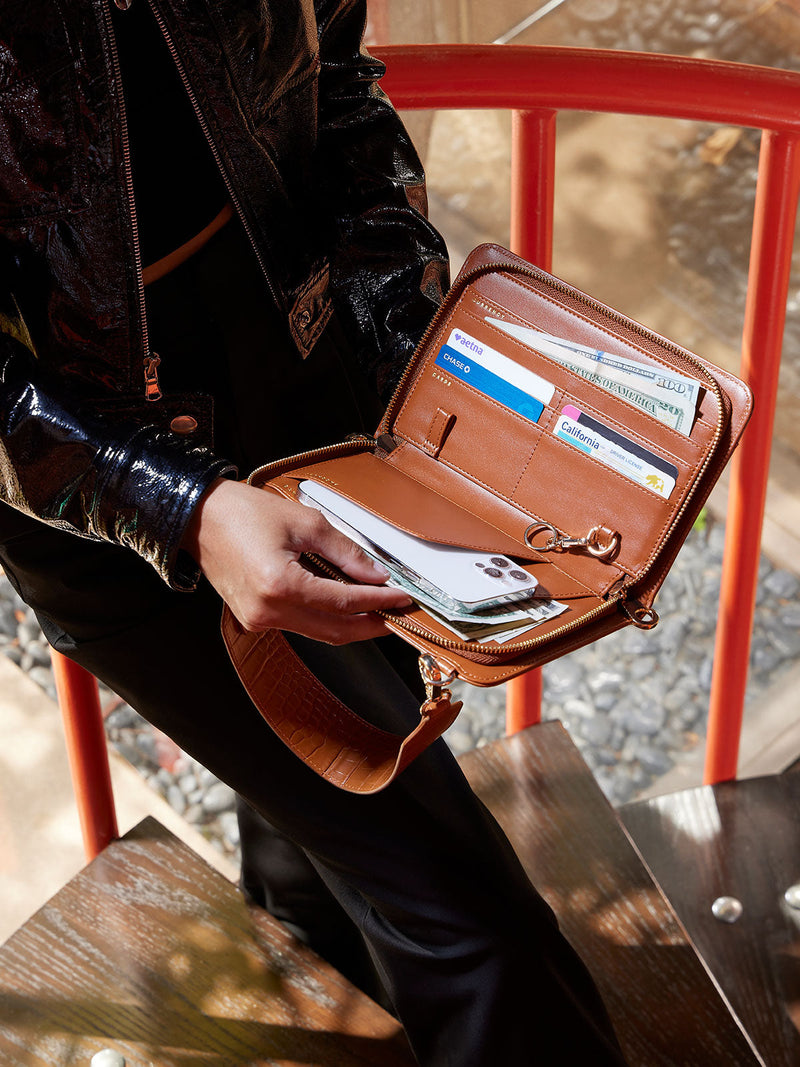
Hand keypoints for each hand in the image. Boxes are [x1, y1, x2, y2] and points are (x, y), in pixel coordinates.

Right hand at [182, 478, 412, 642]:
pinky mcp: (254, 619)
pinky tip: (344, 607)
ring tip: (377, 610)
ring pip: (318, 633)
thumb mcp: (304, 521)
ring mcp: (258, 620)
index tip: (402, 597)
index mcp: (280, 585)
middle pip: (335, 630)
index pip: (344, 602)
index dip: (378, 601)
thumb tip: (376, 574)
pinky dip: (325, 619)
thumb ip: (345, 551)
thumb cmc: (244, 512)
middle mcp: (268, 611)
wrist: (199, 518)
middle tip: (397, 614)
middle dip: (371, 624)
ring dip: (350, 624)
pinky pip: (299, 626)